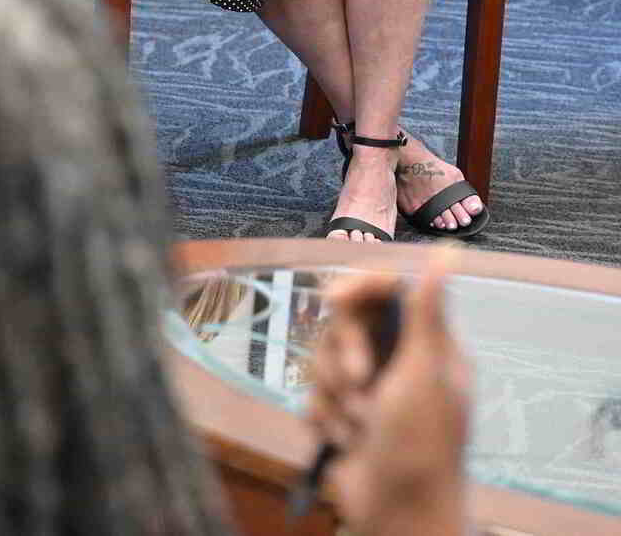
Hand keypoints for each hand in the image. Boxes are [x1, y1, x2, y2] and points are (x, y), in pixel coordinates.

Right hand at [308, 250, 470, 534]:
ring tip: (357, 425)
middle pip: (343, 323)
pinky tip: (341, 440)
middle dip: (343, 357)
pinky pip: (311, 394)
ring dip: (332, 394)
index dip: (357, 288)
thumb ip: (427, 312)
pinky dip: (322, 417)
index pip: (386, 291)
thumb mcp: (424, 373)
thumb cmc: (421, 445)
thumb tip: (450, 251)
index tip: (335, 300)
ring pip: (321, 358)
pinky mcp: (343, 413)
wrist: (396, 513)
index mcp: (426, 346)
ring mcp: (369, 389)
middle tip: (361, 385)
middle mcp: (397, 361)